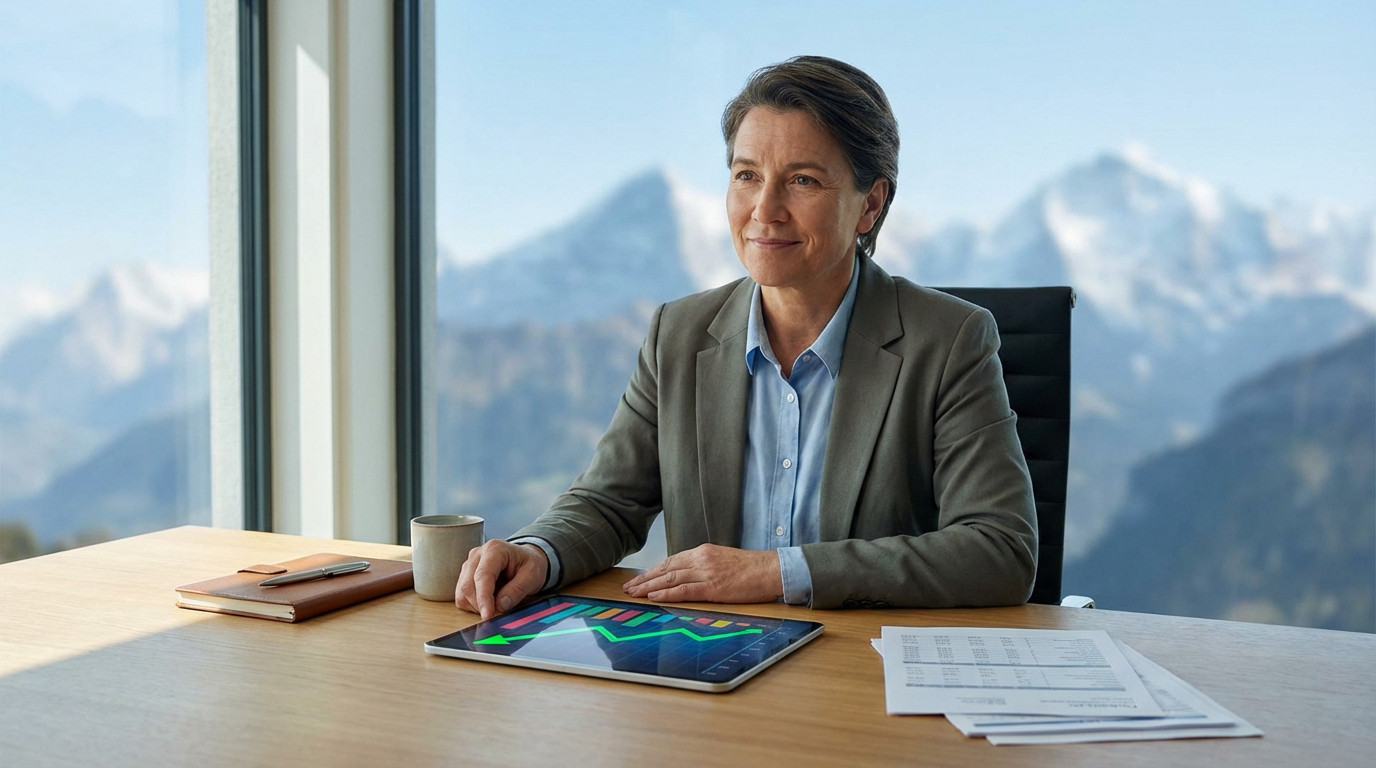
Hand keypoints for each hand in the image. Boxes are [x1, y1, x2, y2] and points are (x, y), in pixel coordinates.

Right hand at [455, 540, 549, 619]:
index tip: (487, 615)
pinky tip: (489, 601)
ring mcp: (468, 565)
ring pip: (462, 593)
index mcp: (494, 549)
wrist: (525, 560)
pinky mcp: (465, 577)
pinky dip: (473, 605)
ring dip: (477, 606)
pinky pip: (462, 597)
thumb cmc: (529, 564)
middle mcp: (477, 555)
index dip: (483, 597)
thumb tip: (500, 606)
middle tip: (498, 614)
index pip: (482, 575)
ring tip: (497, 603)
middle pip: (467, 585)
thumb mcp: (533, 575)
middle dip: (481, 605)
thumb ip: (517, 590)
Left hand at [622, 544, 782, 603]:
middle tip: (628, 587)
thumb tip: (688, 576)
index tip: (639, 579)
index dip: (652, 571)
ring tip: (634, 594)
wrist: (770, 570)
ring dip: (649, 587)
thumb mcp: (723, 560)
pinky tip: (654, 597)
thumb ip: (704, 566)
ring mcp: (706, 572)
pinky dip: (666, 594)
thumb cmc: (750, 568)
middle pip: (665, 569)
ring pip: (670, 579)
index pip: (671, 561)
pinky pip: (684, 591)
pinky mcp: (712, 587)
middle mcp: (701, 559)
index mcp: (703, 552)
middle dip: (644, 579)